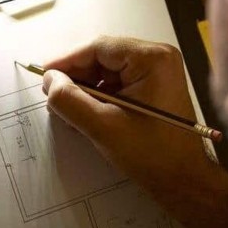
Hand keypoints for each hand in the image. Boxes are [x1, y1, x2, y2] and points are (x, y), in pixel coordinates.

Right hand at [43, 35, 227, 227]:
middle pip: (102, 58)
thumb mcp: (103, 126)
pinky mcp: (154, 87)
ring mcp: (158, 72)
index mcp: (152, 59)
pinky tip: (86, 115)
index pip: (98, 48)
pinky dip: (99, 97)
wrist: (183, 179)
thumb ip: (70, 101)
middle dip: (77, 78)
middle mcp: (158, 58)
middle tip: (54, 97)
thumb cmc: (152, 154)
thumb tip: (50, 80)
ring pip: (107, 72)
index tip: (44, 75)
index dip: (67, 61)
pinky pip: (118, 83)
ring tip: (69, 112)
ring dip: (86, 90)